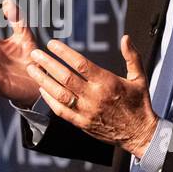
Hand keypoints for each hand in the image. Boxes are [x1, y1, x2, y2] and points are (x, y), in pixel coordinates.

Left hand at [27, 35, 158, 157]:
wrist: (139, 133)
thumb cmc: (138, 104)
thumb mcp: (139, 78)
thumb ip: (132, 56)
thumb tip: (125, 37)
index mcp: (107, 83)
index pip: (80, 64)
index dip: (64, 53)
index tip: (52, 44)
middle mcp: (94, 96)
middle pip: (65, 77)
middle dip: (47, 64)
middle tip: (35, 53)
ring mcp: (86, 111)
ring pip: (59, 94)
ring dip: (43, 80)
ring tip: (32, 69)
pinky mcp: (82, 123)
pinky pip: (61, 111)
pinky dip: (50, 100)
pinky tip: (42, 89)